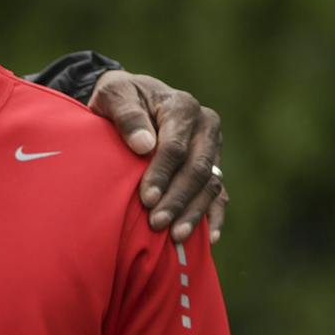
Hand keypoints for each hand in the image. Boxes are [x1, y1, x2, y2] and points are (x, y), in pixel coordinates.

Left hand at [88, 70, 227, 244]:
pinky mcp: (212, 166)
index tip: (146, 198)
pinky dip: (215, 216)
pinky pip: (220, 194)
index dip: (162, 174)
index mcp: (182, 107)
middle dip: (177, 199)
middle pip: (197, 168)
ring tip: (176, 237)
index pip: (175, 146)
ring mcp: (212, 147)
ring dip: (194, 212)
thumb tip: (144, 145)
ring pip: (211, 184)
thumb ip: (126, 115)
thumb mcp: (114, 95)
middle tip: (157, 224)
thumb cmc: (119, 98)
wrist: (131, 99)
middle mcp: (205, 126)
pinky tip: (210, 239)